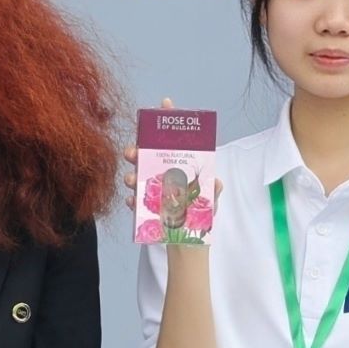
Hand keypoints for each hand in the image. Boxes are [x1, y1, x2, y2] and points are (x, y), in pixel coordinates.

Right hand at [119, 97, 220, 247]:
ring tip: (132, 179)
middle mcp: (164, 173)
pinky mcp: (144, 207)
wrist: (188, 243)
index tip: (165, 104)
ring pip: (138, 175)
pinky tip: (133, 202)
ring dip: (132, 174)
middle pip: (148, 153)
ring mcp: (152, 189)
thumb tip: (216, 181)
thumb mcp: (210, 201)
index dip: (168, 119)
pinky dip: (133, 200)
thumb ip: (213, 190)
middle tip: (134, 152)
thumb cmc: (200, 217)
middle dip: (138, 149)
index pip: (174, 138)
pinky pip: (135, 200)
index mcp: (179, 166)